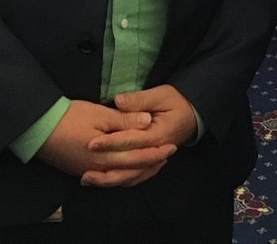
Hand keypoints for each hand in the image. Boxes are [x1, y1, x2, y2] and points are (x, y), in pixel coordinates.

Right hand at [37, 100, 175, 186]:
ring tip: (153, 162)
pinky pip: (109, 177)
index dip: (156, 152)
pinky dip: (123, 174)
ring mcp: (90, 172)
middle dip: (151, 163)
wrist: (39, 129)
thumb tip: (148, 122)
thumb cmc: (70, 117)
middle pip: (131, 171)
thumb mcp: (100, 114)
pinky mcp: (83, 170)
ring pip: (121, 178)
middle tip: (168, 154)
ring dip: (139, 171)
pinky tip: (128, 168)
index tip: (172, 146)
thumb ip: (124, 121)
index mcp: (106, 156)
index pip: (138, 157)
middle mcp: (100, 169)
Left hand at [81, 85, 197, 187]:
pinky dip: (119, 181)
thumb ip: (139, 100)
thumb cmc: (176, 101)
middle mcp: (156, 153)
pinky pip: (135, 178)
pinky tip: (104, 181)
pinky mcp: (150, 164)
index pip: (131, 141)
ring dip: (110, 180)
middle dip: (105, 169)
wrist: (192, 114)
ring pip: (131, 177)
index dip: (110, 143)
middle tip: (84, 170)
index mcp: (159, 135)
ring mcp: (154, 162)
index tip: (91, 143)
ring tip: (88, 179)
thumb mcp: (160, 95)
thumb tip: (118, 100)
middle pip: (129, 166)